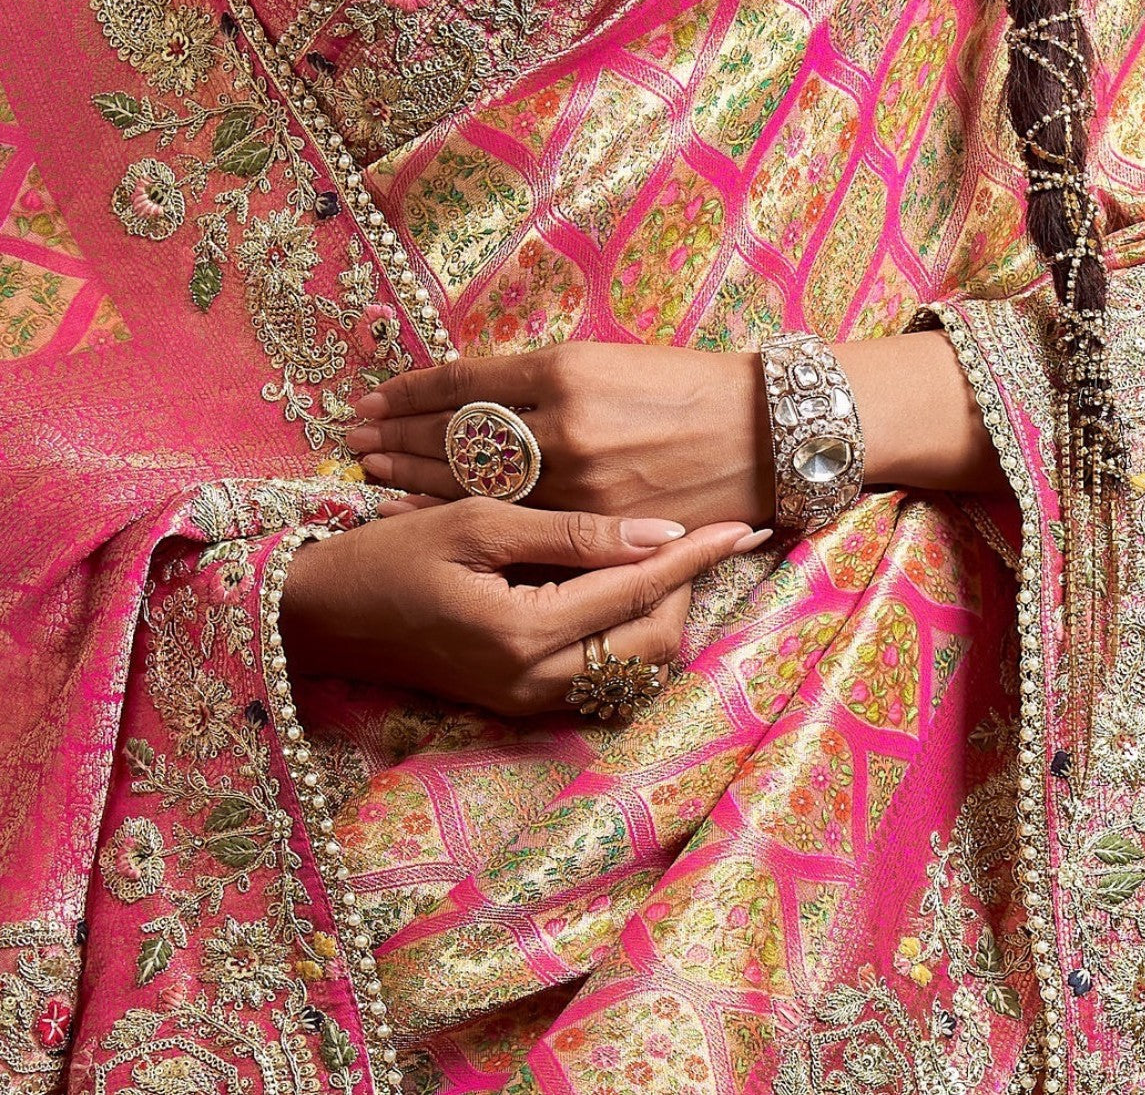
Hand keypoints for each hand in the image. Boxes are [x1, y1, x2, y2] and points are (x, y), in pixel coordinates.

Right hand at [279, 496, 765, 714]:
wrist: (324, 616)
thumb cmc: (390, 554)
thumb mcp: (475, 522)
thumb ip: (568, 533)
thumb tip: (657, 533)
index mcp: (525, 632)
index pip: (637, 590)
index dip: (696, 555)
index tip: (742, 523)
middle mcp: (536, 681)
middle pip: (654, 642)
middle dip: (687, 588)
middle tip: (696, 532)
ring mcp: (530, 699)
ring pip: (635, 663)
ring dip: (660, 610)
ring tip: (663, 552)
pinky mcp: (521, 701)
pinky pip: (601, 671)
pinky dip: (624, 627)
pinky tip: (618, 581)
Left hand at [345, 343, 775, 530]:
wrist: (767, 433)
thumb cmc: (691, 386)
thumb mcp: (612, 359)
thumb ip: (544, 380)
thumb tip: (478, 394)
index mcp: (568, 368)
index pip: (462, 382)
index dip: (410, 391)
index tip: (373, 395)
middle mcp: (565, 424)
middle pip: (455, 433)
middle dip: (398, 433)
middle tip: (353, 432)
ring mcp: (580, 481)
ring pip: (475, 481)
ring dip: (415, 473)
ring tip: (372, 464)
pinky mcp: (600, 526)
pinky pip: (514, 523)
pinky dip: (461, 514)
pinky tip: (419, 510)